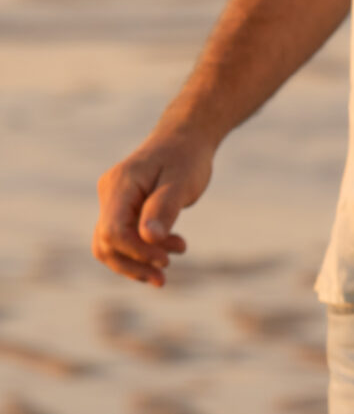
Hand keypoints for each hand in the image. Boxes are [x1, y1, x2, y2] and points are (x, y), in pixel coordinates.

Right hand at [93, 128, 215, 287]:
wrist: (185, 140)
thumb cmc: (186, 158)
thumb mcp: (182, 182)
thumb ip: (164, 208)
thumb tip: (148, 238)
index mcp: (120, 185)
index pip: (113, 231)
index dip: (137, 252)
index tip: (167, 259)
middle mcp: (109, 194)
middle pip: (106, 244)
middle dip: (135, 264)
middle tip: (166, 273)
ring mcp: (112, 202)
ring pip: (109, 246)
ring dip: (136, 263)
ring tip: (167, 267)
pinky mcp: (121, 210)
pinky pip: (121, 240)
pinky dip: (139, 254)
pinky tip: (163, 257)